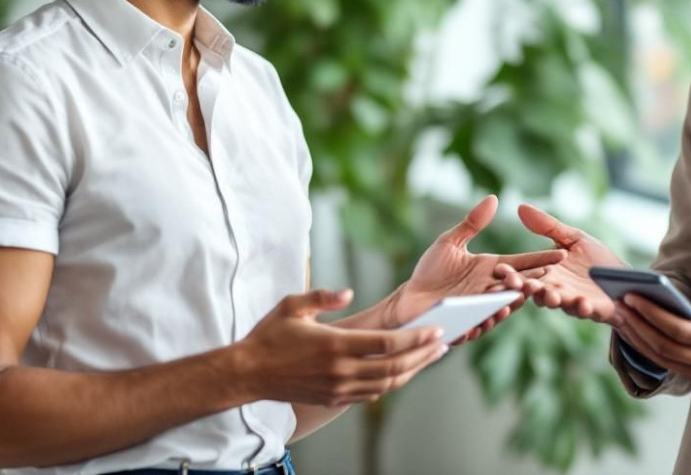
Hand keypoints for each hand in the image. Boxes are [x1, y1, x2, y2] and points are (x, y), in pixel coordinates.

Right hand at [238, 289, 446, 407]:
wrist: (247, 373)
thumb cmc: (269, 336)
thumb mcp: (292, 306)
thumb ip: (322, 296)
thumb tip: (348, 292)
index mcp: (334, 345)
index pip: (386, 344)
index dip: (415, 338)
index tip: (435, 331)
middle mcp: (340, 371)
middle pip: (394, 367)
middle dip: (422, 355)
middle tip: (442, 345)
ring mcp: (337, 388)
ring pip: (385, 384)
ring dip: (411, 372)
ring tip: (428, 358)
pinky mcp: (332, 399)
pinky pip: (370, 395)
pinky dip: (390, 384)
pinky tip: (401, 373)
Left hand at [388, 196, 566, 343]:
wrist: (409, 298)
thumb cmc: (431, 270)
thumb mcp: (450, 243)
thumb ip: (472, 223)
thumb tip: (493, 198)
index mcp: (490, 269)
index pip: (521, 264)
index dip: (541, 260)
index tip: (562, 253)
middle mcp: (489, 290)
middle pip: (515, 287)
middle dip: (530, 284)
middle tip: (543, 279)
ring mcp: (479, 309)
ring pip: (500, 308)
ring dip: (507, 305)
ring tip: (513, 300)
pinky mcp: (464, 324)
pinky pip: (477, 325)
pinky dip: (483, 322)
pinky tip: (485, 317)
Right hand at [493, 203, 626, 323]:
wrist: (626, 280)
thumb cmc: (598, 260)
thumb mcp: (574, 238)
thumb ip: (548, 227)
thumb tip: (520, 207)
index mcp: (548, 272)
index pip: (526, 272)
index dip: (513, 273)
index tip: (501, 269)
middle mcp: (555, 289)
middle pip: (536, 290)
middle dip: (528, 288)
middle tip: (520, 285)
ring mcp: (572, 300)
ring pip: (557, 301)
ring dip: (552, 299)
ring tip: (550, 295)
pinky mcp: (591, 309)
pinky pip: (584, 310)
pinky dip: (582, 307)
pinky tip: (583, 303)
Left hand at [614, 275, 690, 406]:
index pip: (683, 332)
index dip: (654, 316)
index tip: (634, 299)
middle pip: (668, 349)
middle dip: (639, 327)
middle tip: (618, 306)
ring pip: (669, 364)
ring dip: (642, 342)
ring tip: (623, 321)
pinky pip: (680, 370)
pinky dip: (658, 353)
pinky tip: (645, 337)